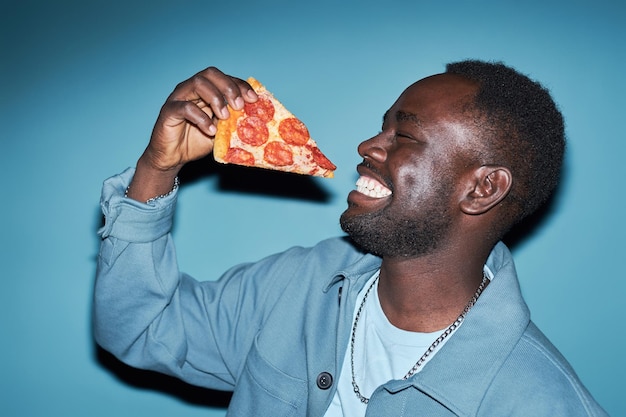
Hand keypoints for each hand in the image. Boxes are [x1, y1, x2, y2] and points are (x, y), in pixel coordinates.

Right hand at [127, 67, 257, 200]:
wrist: (173, 157)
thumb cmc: (197, 140)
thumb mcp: (221, 131)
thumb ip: (233, 122)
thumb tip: (255, 119)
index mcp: (206, 90)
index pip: (225, 78)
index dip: (241, 85)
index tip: (253, 99)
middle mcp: (192, 89)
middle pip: (211, 74)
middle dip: (229, 87)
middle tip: (239, 106)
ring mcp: (179, 97)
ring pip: (198, 83)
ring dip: (216, 98)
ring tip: (225, 117)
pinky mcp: (169, 110)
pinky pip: (185, 107)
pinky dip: (201, 117)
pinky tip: (210, 130)